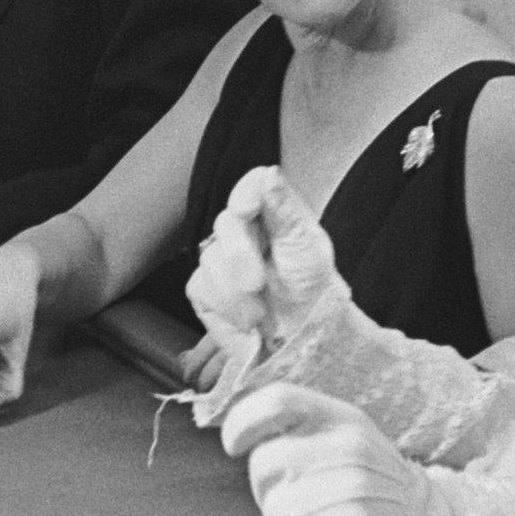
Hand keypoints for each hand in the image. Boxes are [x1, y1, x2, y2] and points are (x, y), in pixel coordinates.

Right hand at [186, 164, 347, 353]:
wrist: (301, 340)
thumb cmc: (313, 294)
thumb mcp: (307, 249)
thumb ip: (285, 211)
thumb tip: (270, 175)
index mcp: (274, 214)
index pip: (253, 185)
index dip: (246, 194)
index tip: (246, 210)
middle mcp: (245, 231)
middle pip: (226, 223)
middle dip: (241, 256)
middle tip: (258, 283)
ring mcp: (222, 259)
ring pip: (210, 258)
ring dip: (237, 291)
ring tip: (261, 310)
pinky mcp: (205, 288)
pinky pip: (201, 286)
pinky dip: (225, 306)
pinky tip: (245, 317)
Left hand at [218, 383, 439, 515]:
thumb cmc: (378, 498)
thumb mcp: (350, 446)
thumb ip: (302, 433)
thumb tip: (244, 439)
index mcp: (344, 420)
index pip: (277, 401)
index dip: (243, 421)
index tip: (234, 446)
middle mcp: (349, 449)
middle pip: (264, 466)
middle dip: (272, 494)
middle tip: (312, 508)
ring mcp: (353, 491)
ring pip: (276, 514)